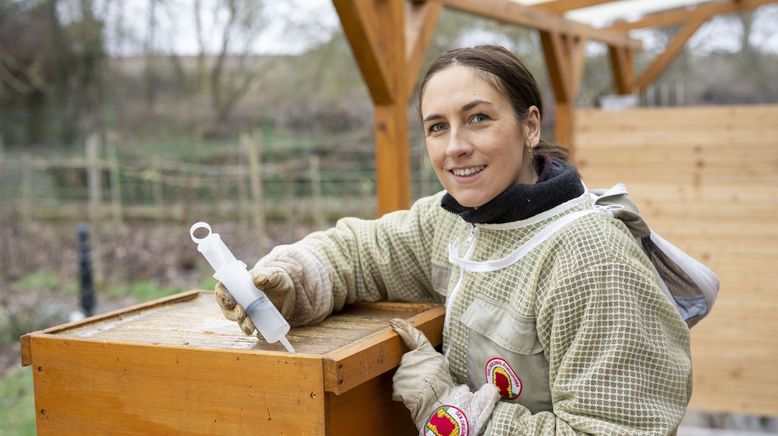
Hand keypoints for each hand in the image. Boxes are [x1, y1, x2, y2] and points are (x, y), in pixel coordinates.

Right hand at [215, 266, 294, 334]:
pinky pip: (253, 329)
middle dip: (232, 314)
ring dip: (242, 325)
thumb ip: (266, 275)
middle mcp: (239, 300)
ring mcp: (247, 312)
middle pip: (227, 309)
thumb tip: (257, 279)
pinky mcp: (257, 321)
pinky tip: (259, 333)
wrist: (290, 290)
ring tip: (250, 327)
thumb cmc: (277, 278)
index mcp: (238, 285)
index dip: (221, 296)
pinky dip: (256, 332)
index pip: (222, 290)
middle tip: (241, 314)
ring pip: (238, 321)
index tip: (229, 302)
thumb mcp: (273, 274)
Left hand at [390, 318, 499, 434]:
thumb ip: (458, 378)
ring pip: (402, 377)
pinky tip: (413, 400)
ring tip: (423, 395)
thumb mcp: (462, 385)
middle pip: (409, 364)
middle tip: (426, 387)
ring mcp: (408, 370)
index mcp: (434, 358)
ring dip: (409, 386)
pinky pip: (398, 390)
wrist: (445, 413)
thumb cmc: (455, 401)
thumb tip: (492, 389)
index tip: (395, 322)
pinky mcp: (400, 382)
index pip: (417, 339)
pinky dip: (402, 395)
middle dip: (414, 374)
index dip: (405, 329)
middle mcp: (419, 360)